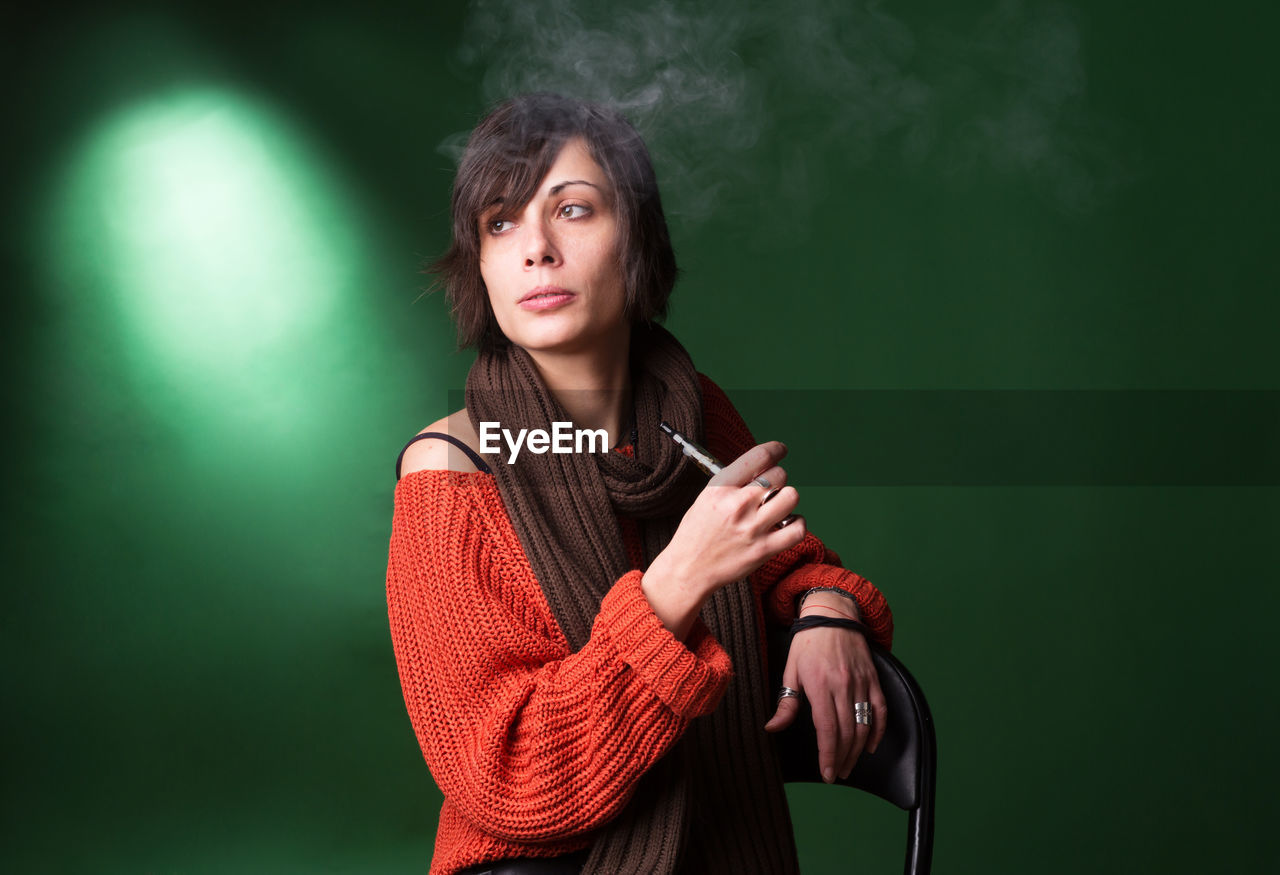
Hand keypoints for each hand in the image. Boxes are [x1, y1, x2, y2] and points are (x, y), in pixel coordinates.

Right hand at [647, 441, 806, 600]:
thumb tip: (763, 465)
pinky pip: (797, 529)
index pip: (759, 456)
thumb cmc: (697, 533)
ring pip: (791, 497)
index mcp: (721, 488)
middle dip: (778, 479)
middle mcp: (737, 505)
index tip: (780, 450)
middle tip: (770, 490)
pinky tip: (787, 524)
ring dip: (787, 499)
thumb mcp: (706, 498)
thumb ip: (733, 482)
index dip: (776, 449)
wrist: (688, 569)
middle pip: (779, 475)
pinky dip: (797, 524)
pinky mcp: (763, 550)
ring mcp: (752, 528)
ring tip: (777, 507)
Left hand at [764, 609, 887, 783]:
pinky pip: (880, 710)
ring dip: (857, 750)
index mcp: (820, 685)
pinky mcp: (873, 679)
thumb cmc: (807, 643)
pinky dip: (877, 730)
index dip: (828, 755)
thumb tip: (772, 728)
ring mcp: (861, 682)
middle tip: (837, 773)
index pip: (828, 730)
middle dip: (842, 758)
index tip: (827, 774)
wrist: (832, 615)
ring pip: (864, 725)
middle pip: (847, 732)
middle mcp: (843, 686)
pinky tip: (870, 746)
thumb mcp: (790, 670)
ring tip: (849, 764)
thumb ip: (785, 703)